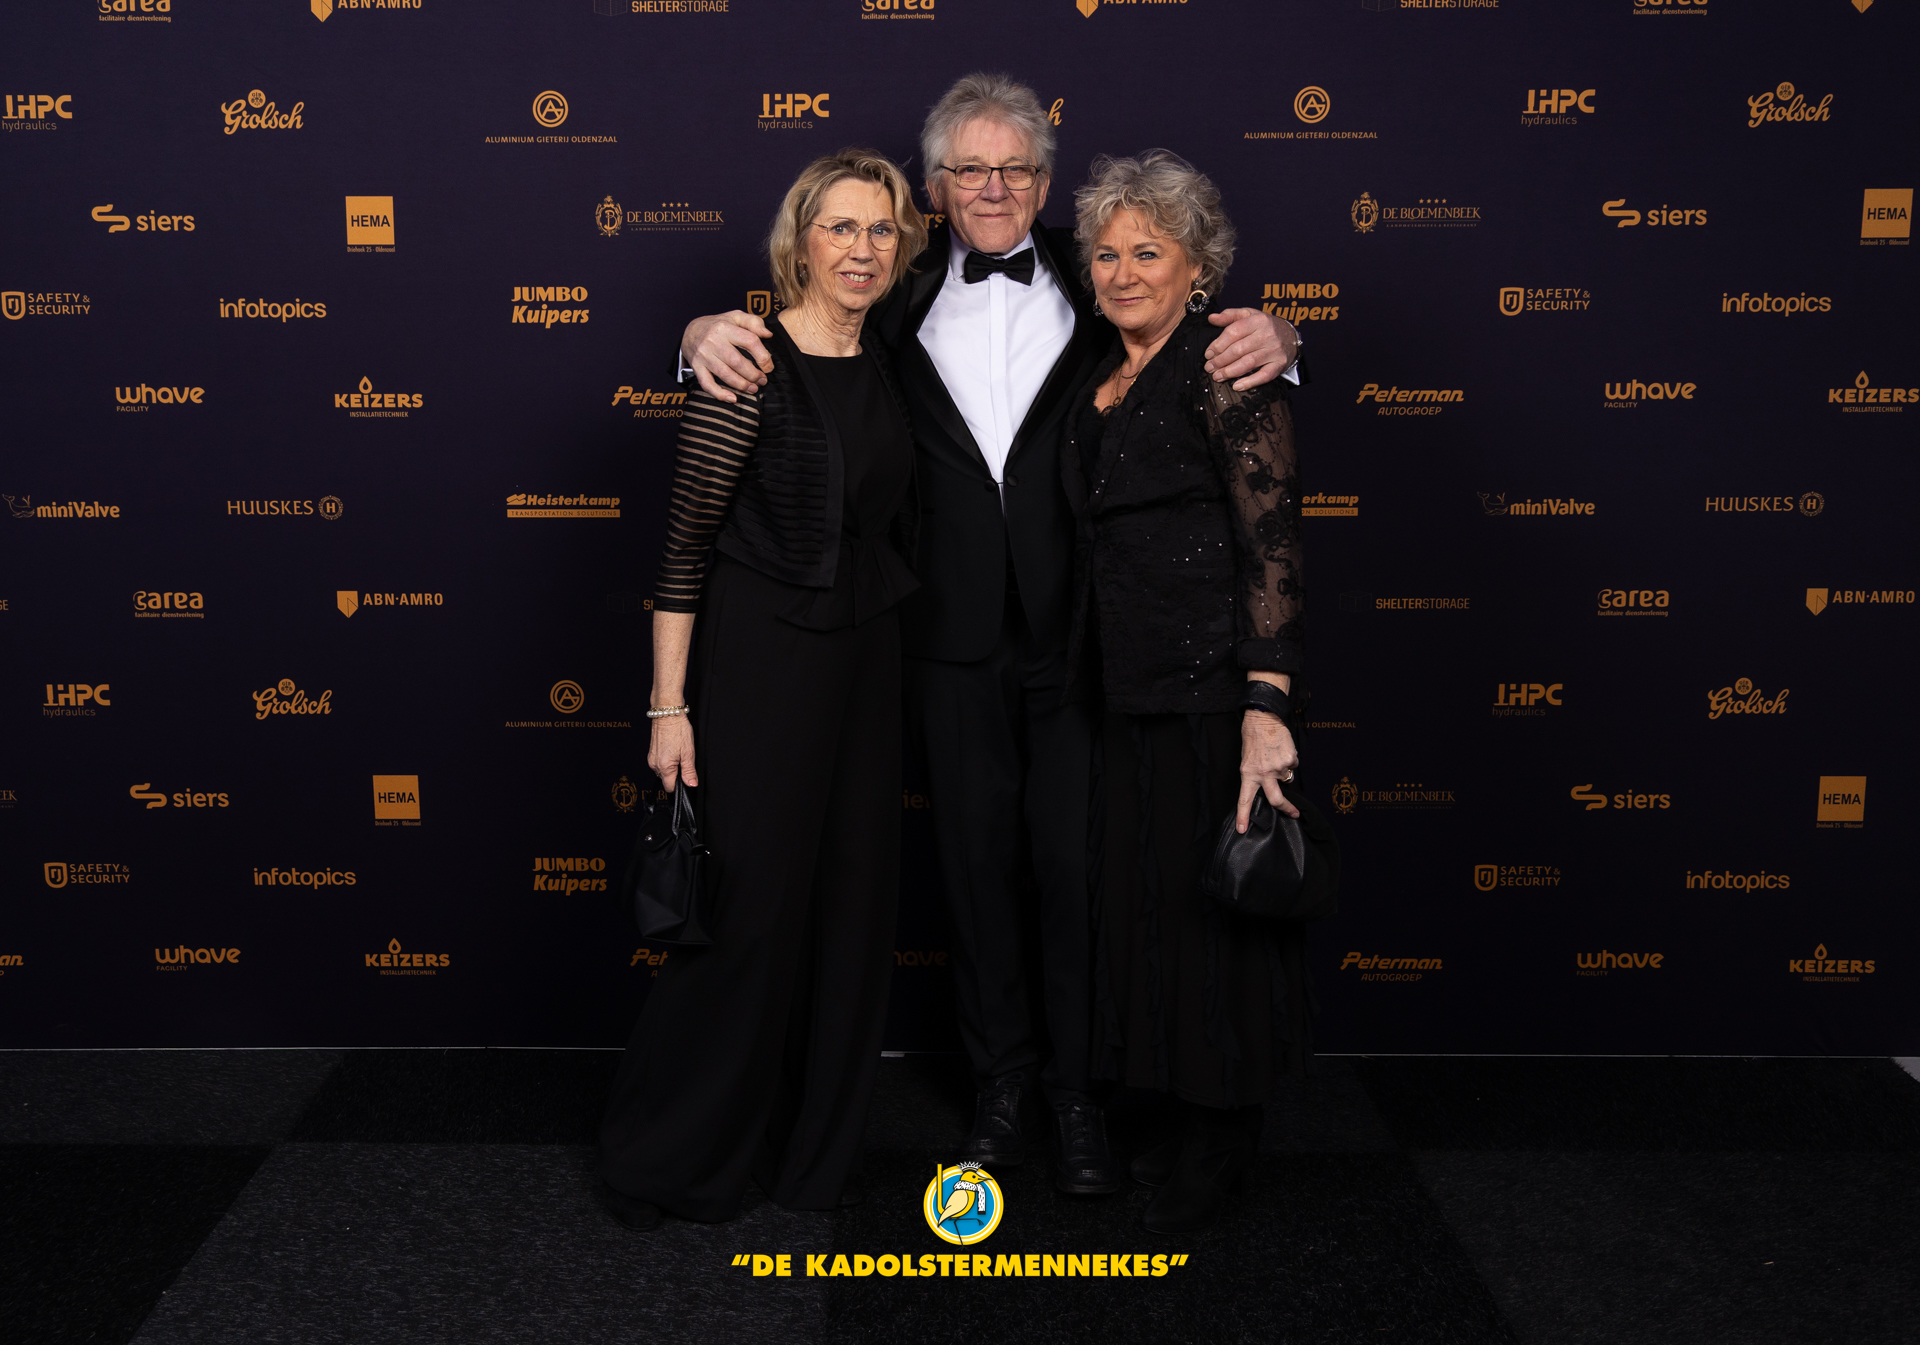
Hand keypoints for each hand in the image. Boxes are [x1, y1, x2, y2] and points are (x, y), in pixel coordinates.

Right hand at [648, 715, 698, 791]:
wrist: (668, 714)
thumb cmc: (678, 730)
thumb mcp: (688, 753)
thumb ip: (689, 771)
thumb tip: (691, 784)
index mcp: (664, 767)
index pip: (670, 788)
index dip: (680, 785)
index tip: (686, 776)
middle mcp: (655, 765)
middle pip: (666, 779)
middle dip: (676, 774)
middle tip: (683, 759)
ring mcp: (652, 758)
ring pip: (663, 771)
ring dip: (672, 766)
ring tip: (678, 752)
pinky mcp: (652, 753)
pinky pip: (660, 763)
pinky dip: (667, 760)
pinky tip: (673, 749)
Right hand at [684, 312, 773, 402]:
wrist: (691, 331)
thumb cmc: (719, 325)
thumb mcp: (736, 317)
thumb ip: (754, 322)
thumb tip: (768, 335)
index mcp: (726, 328)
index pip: (749, 341)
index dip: (763, 356)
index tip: (768, 366)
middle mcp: (713, 341)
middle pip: (737, 362)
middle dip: (753, 374)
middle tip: (762, 380)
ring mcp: (704, 355)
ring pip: (725, 374)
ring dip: (742, 385)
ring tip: (753, 389)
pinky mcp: (697, 367)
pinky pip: (707, 384)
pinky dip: (720, 394)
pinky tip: (732, 398)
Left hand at [1204, 309, 1298, 391]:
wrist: (1290, 336)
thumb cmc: (1265, 326)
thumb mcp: (1249, 315)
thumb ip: (1230, 315)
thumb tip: (1211, 318)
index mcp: (1258, 320)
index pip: (1234, 332)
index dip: (1218, 344)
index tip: (1208, 354)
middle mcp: (1267, 335)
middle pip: (1239, 349)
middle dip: (1220, 360)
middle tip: (1209, 368)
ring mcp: (1274, 351)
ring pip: (1248, 363)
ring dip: (1230, 372)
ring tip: (1217, 376)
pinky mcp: (1279, 365)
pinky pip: (1264, 376)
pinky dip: (1249, 382)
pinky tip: (1236, 386)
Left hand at [1236, 711, 1299, 830]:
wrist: (1263, 718)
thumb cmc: (1253, 738)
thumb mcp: (1247, 759)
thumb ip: (1255, 775)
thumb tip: (1268, 786)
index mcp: (1248, 774)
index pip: (1245, 799)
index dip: (1244, 816)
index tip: (1242, 830)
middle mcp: (1264, 773)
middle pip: (1276, 799)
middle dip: (1287, 808)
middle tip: (1293, 813)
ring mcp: (1278, 767)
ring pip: (1286, 777)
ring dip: (1284, 770)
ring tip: (1276, 754)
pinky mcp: (1290, 759)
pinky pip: (1293, 764)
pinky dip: (1289, 759)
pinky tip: (1282, 749)